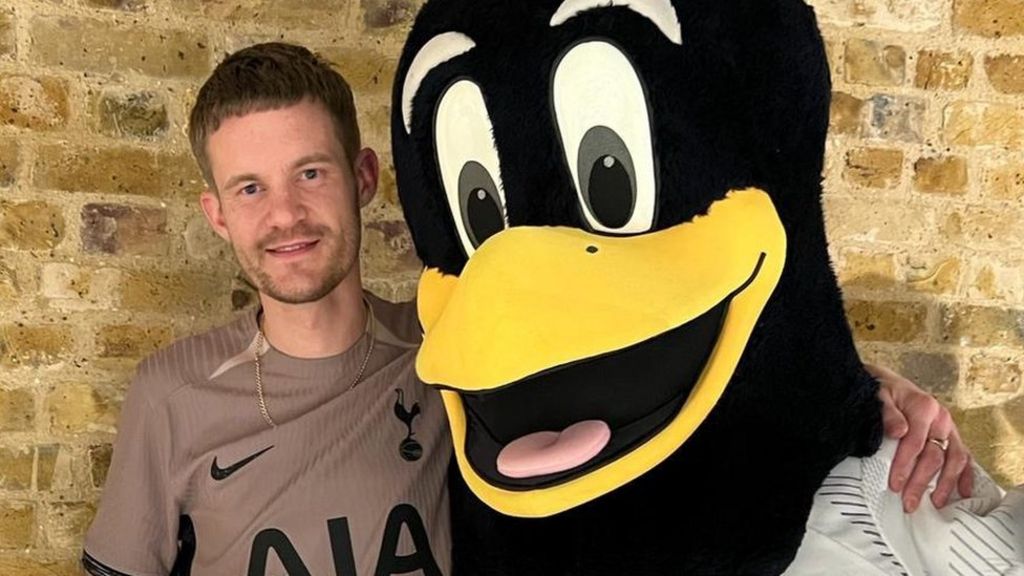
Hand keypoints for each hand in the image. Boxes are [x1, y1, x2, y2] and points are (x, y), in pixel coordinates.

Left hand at [865, 363, 972, 512]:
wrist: (888, 383)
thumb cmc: (882, 391)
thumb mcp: (878, 396)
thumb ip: (887, 413)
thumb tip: (898, 431)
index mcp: (924, 407)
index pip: (915, 442)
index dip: (905, 465)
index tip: (895, 485)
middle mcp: (941, 418)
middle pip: (935, 455)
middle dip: (921, 482)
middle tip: (910, 502)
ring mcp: (949, 428)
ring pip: (955, 460)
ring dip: (945, 484)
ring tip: (935, 503)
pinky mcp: (951, 436)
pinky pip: (963, 457)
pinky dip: (965, 476)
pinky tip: (962, 492)